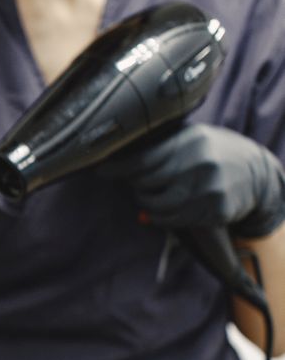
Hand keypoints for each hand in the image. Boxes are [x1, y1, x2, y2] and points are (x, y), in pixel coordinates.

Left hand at [98, 124, 284, 237]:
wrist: (257, 172)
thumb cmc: (211, 153)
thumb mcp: (191, 139)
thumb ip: (159, 148)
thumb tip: (117, 166)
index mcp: (191, 141)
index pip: (143, 159)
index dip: (117, 168)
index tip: (101, 171)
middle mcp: (200, 164)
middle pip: (146, 184)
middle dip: (136, 186)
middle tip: (136, 184)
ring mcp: (209, 189)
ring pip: (157, 206)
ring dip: (147, 204)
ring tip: (152, 196)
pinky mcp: (216, 211)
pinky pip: (175, 220)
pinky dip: (163, 217)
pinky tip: (167, 209)